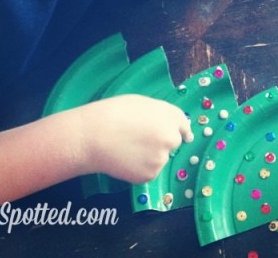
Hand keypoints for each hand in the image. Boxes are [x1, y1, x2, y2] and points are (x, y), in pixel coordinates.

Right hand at [75, 95, 192, 183]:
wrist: (93, 136)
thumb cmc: (113, 113)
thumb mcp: (141, 103)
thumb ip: (159, 113)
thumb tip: (167, 124)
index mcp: (170, 116)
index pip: (183, 124)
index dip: (182, 130)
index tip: (184, 135)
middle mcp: (171, 137)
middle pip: (173, 142)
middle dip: (162, 142)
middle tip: (140, 140)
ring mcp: (161, 158)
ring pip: (160, 158)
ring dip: (150, 156)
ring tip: (127, 148)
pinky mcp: (150, 175)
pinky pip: (149, 171)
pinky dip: (140, 168)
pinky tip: (125, 159)